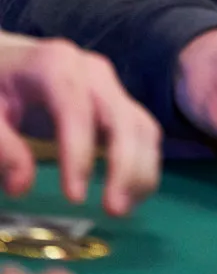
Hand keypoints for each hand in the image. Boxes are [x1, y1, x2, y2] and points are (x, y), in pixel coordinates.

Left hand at [0, 35, 161, 216]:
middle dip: (124, 165)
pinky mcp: (119, 102)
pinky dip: (144, 164)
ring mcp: (110, 86)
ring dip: (140, 169)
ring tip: (122, 209)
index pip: (76, 108)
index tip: (73, 197)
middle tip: (113, 210)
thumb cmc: (0, 88)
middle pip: (121, 116)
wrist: (13, 63)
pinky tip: (131, 196)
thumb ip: (3, 147)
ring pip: (140, 125)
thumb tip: (22, 186)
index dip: (79, 152)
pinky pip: (142, 132)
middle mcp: (92, 72)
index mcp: (56, 65)